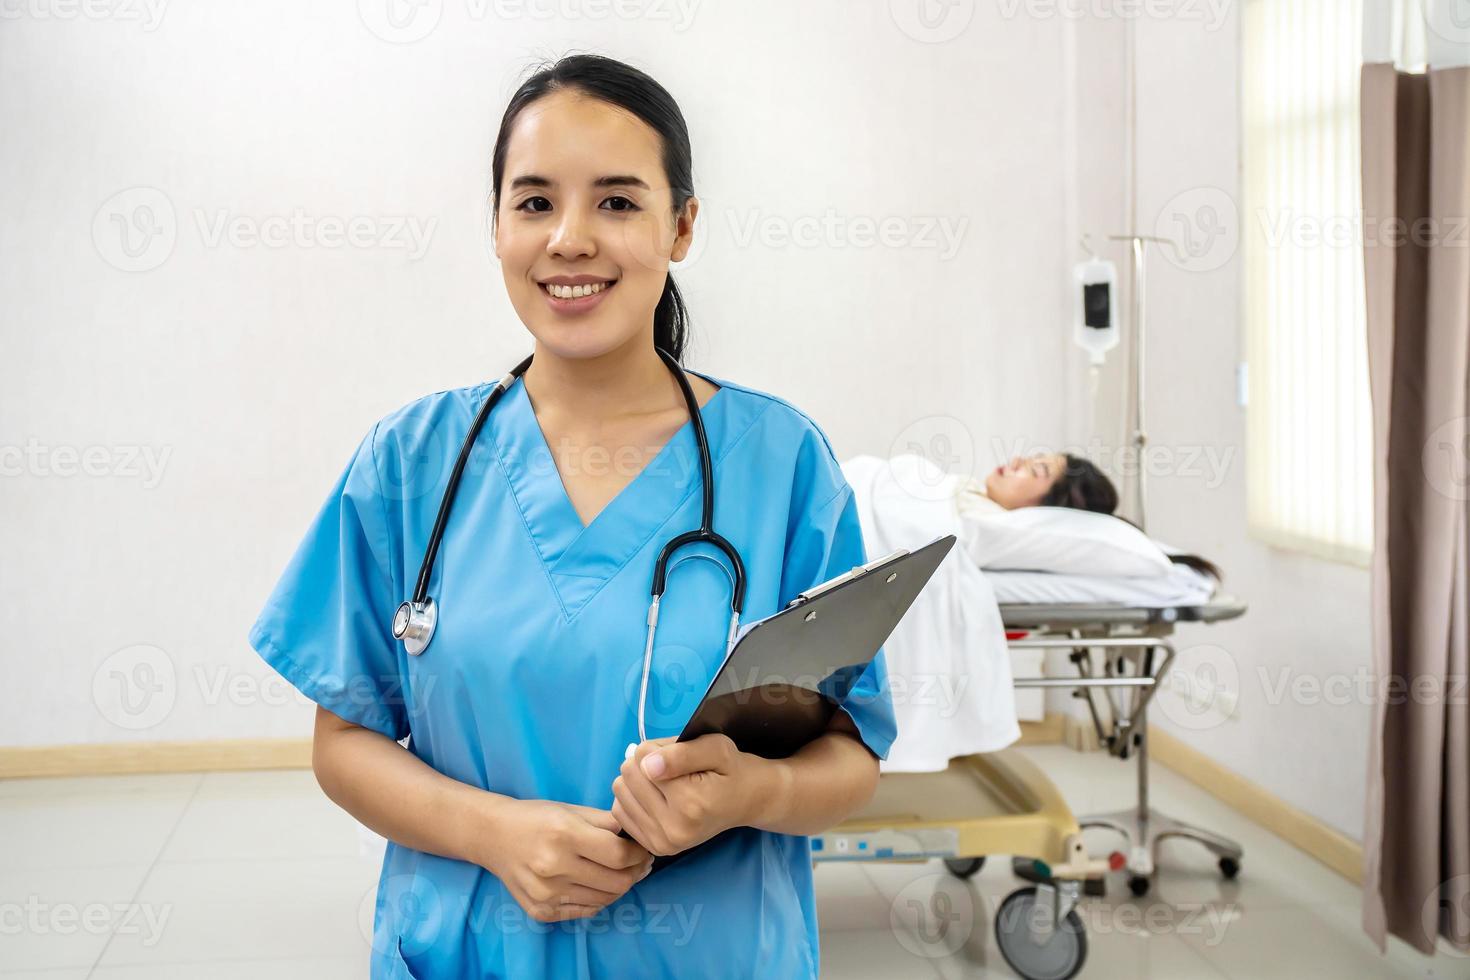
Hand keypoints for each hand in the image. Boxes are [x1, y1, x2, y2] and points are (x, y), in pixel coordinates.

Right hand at [476, 798, 653, 922]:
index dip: (640, 854)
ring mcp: (546, 894)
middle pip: (616, 882)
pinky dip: (600, 899)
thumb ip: (607, 821)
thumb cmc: (537, 817)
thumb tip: (638, 835)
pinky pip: (586, 911)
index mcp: (564, 835)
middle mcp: (555, 868)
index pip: (620, 855)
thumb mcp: (572, 809)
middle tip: (641, 862)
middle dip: (637, 872)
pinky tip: (601, 884)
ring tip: (625, 873)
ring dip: (621, 887)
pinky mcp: (541, 912)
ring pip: (604, 900)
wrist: (493, 835)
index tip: (644, 848)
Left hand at [610, 734, 773, 856]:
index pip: (642, 759)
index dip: (659, 749)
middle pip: (628, 775)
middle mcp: (674, 829)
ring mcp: (663, 843)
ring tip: (667, 784)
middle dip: (646, 764)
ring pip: (620, 792)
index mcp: (690, 803)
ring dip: (638, 781)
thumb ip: (680, 753)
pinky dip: (634, 799)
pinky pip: (620, 812)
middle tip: (674, 769)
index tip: (680, 756)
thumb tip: (646, 765)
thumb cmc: (731, 769)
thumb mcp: (716, 747)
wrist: (746, 800)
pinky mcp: (654, 848)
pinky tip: (657, 798)